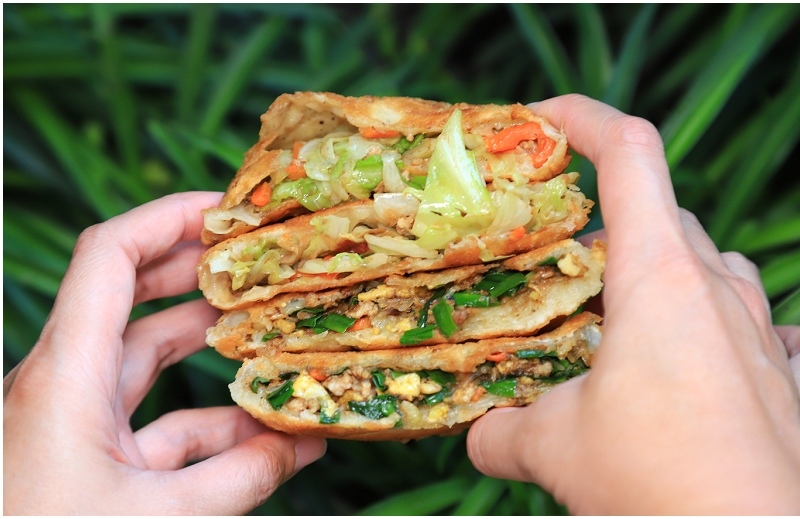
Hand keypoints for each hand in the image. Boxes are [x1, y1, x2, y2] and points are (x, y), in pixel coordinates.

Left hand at [3, 192, 326, 514]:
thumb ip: (240, 476)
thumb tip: (309, 440)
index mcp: (62, 376)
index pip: (109, 257)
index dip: (167, 218)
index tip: (229, 211)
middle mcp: (63, 385)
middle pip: (131, 297)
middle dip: (199, 273)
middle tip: (260, 262)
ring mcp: (75, 423)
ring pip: (148, 363)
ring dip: (211, 352)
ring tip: (275, 339)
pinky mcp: (90, 460)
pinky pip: (156, 424)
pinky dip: (208, 422)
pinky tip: (263, 432)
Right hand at [467, 94, 799, 513]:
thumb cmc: (659, 482)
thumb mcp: (557, 450)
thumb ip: (504, 431)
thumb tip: (480, 434)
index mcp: (658, 276)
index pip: (628, 152)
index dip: (581, 117)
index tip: (538, 120)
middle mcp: (717, 287)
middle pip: (663, 213)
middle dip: (608, 224)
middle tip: (563, 265)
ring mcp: (762, 328)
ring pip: (712, 261)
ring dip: (668, 269)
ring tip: (627, 316)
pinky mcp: (787, 374)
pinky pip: (759, 324)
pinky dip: (722, 326)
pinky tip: (701, 364)